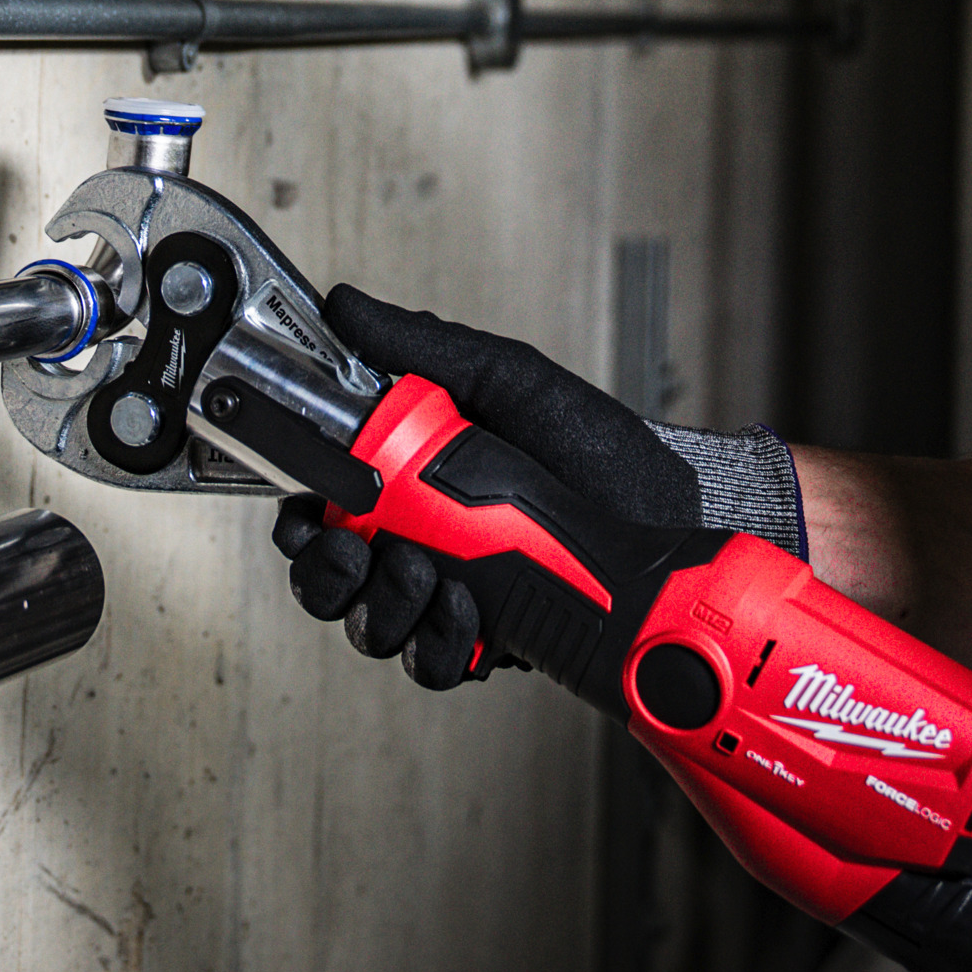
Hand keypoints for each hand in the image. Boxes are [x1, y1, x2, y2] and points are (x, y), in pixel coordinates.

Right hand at [273, 285, 803, 691]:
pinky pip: (431, 665)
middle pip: (328, 578)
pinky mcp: (485, 645)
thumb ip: (422, 348)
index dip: (299, 519)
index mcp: (410, 481)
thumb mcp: (507, 380)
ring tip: (425, 574)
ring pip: (372, 628)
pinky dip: (436, 643)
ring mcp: (449, 598)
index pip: (321, 508)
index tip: (308, 512)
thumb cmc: (599, 448)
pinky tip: (467, 612)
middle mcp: (419, 544)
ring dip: (384, 606)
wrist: (672, 518)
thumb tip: (345, 306)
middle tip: (358, 553)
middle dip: (327, 573)